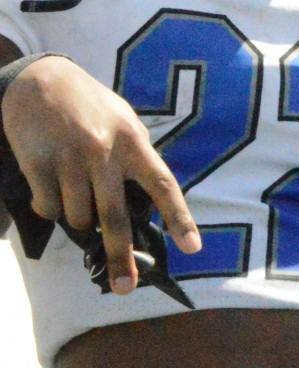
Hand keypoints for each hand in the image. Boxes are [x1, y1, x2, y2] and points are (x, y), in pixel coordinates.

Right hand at [0, 55, 200, 294]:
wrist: (39, 80)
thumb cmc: (89, 106)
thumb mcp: (124, 121)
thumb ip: (136, 157)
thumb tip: (148, 201)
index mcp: (133, 142)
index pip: (163, 184)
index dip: (179, 218)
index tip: (192, 247)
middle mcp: (103, 152)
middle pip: (115, 215)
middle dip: (120, 255)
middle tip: (126, 287)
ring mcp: (69, 158)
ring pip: (78, 216)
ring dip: (79, 219)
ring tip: (77, 194)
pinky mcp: (38, 164)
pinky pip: (49, 206)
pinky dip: (51, 207)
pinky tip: (51, 186)